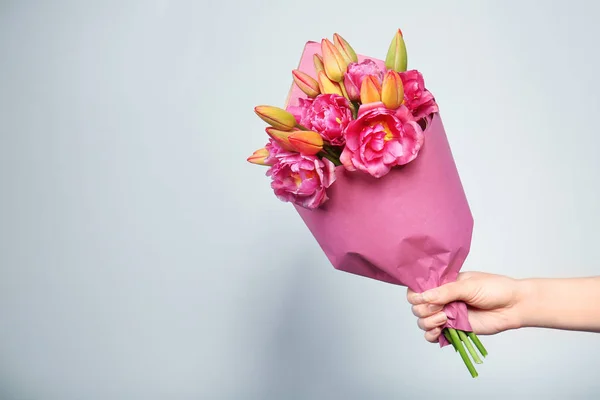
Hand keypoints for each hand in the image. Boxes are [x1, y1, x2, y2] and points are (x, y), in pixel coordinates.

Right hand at [406, 271, 523, 342]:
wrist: (513, 306)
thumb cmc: (495, 289)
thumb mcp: (468, 285)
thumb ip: (446, 291)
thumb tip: (424, 296)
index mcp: (443, 284)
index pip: (418, 288)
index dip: (415, 295)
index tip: (422, 298)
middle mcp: (442, 299)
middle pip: (417, 307)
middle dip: (424, 309)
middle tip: (441, 309)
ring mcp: (447, 315)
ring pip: (422, 322)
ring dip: (428, 322)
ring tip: (445, 320)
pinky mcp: (453, 330)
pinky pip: (433, 336)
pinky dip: (431, 335)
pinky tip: (440, 331)